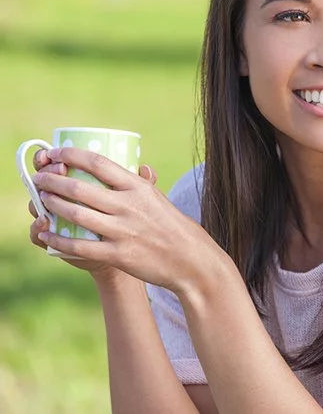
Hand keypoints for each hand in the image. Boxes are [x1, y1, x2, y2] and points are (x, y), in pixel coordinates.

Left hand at [31, 147, 227, 295]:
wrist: (192, 260)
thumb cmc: (175, 228)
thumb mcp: (161, 200)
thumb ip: (144, 185)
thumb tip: (140, 167)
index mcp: (139, 188)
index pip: (99, 163)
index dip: (72, 155)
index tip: (56, 153)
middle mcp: (129, 206)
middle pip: (80, 188)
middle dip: (53, 181)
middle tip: (39, 178)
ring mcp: (123, 231)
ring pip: (76, 215)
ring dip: (53, 206)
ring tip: (42, 200)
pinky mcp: (118, 254)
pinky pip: (80, 247)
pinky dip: (58, 240)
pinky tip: (47, 234)